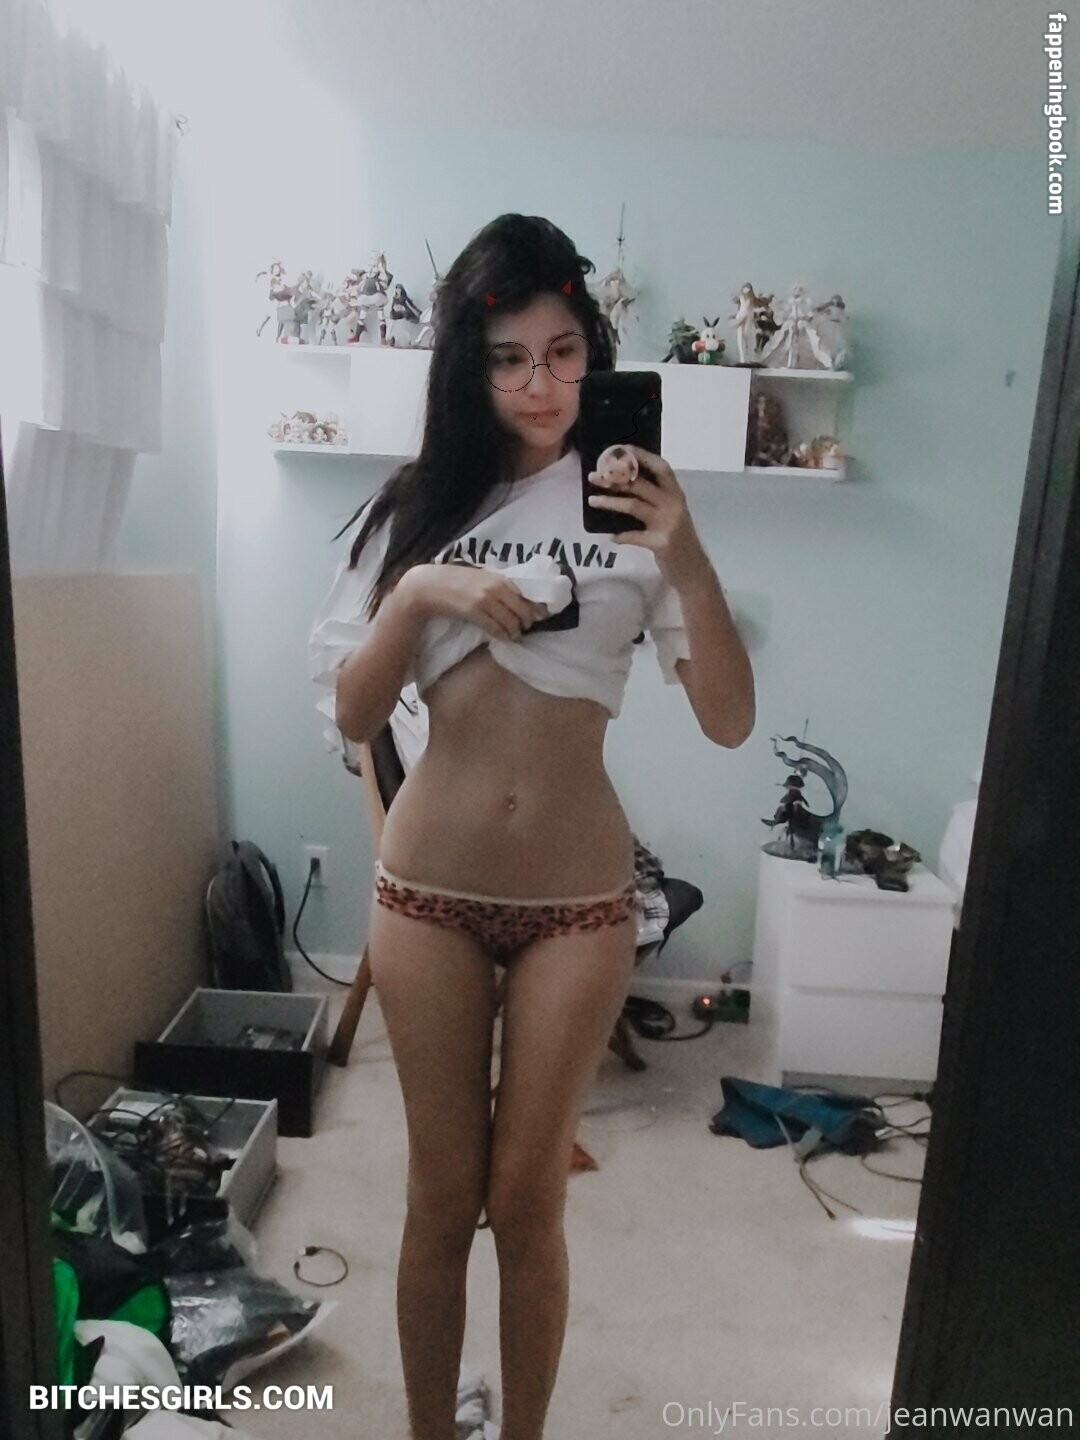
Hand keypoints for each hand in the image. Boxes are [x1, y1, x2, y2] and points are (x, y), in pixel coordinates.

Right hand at [398, 562, 548, 640]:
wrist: (431, 586)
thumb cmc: (456, 581)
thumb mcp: (481, 578)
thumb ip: (500, 585)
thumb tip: (520, 598)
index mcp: (499, 578)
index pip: (526, 595)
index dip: (536, 608)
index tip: (541, 616)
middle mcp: (495, 588)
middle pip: (522, 610)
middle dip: (527, 622)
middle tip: (525, 628)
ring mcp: (485, 600)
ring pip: (511, 621)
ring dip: (516, 631)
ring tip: (515, 635)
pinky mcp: (474, 612)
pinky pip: (496, 628)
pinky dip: (503, 636)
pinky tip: (504, 638)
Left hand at [586, 446, 711, 588]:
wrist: (693, 570)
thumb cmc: (679, 540)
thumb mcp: (672, 515)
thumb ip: (655, 500)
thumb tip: (622, 485)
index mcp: (676, 494)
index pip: (661, 468)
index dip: (641, 457)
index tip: (620, 449)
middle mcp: (673, 504)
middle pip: (640, 484)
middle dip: (614, 478)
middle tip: (593, 476)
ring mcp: (668, 523)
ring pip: (634, 505)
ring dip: (610, 502)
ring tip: (592, 501)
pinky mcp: (661, 543)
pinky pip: (634, 536)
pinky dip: (621, 536)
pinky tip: (611, 537)